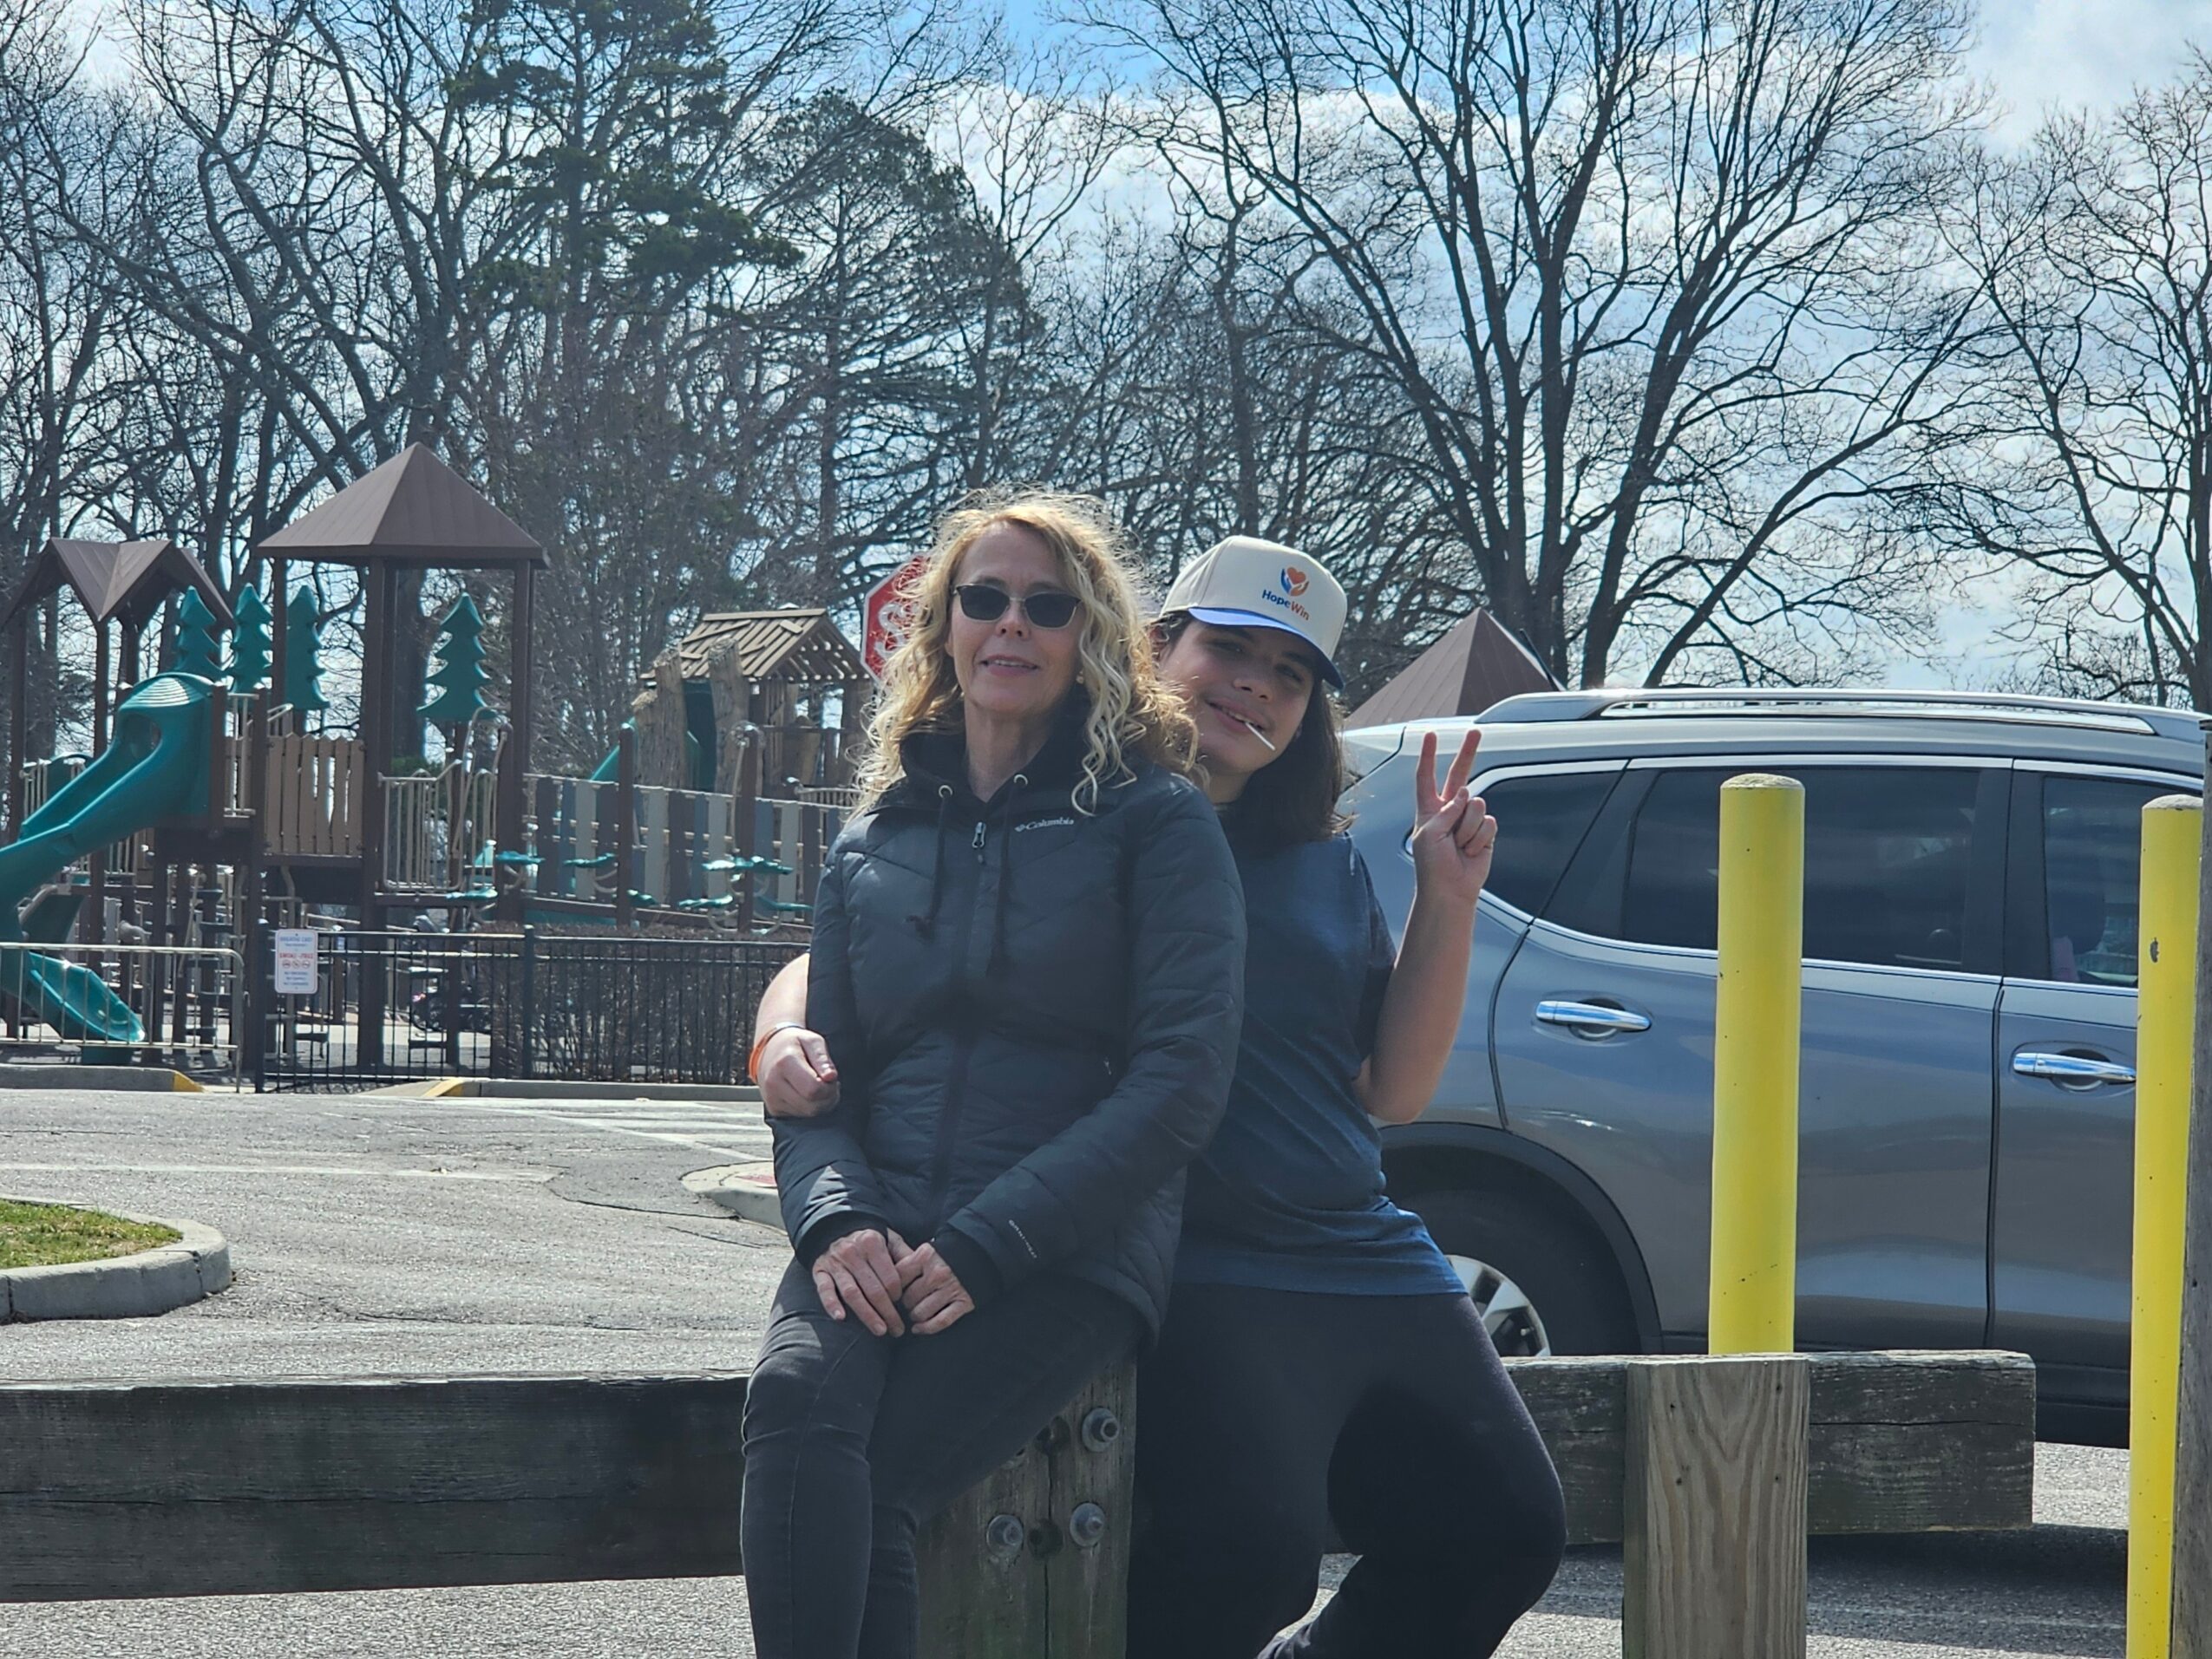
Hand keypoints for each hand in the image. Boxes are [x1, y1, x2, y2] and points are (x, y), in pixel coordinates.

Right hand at [759, 1025, 840, 1117]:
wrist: (770, 1050)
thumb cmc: (794, 1044)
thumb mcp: (812, 1041)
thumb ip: (823, 1058)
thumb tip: (830, 1077)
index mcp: (785, 1062)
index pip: (814, 1089)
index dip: (829, 1087)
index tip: (830, 1077)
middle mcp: (774, 1083)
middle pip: (812, 1106)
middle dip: (828, 1097)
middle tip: (828, 1084)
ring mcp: (772, 1098)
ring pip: (808, 1113)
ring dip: (820, 1104)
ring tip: (818, 1087)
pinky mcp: (773, 1109)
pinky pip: (800, 1116)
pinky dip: (809, 1107)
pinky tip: (807, 1094)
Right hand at [812, 1227, 918, 1336]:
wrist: (834, 1229)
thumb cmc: (867, 1240)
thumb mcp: (888, 1239)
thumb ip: (904, 1253)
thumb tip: (925, 1267)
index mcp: (872, 1243)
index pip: (890, 1276)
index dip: (898, 1294)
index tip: (903, 1305)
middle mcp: (852, 1252)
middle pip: (873, 1289)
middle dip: (888, 1312)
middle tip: (897, 1329)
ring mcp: (835, 1263)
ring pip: (852, 1293)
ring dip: (867, 1315)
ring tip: (880, 1330)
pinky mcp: (819, 1271)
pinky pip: (824, 1289)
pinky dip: (831, 1304)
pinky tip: (840, 1318)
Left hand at [898, 1242, 976, 1335]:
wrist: (977, 1257)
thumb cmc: (942, 1258)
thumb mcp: (923, 1252)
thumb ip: (903, 1258)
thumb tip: (880, 1269)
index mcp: (925, 1257)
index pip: (897, 1278)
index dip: (892, 1289)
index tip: (892, 1293)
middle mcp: (937, 1273)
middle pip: (908, 1299)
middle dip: (905, 1304)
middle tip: (908, 1303)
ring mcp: (951, 1289)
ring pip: (921, 1313)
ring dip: (915, 1316)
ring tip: (915, 1312)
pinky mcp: (963, 1303)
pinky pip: (940, 1322)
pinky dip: (927, 1328)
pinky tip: (919, 1328)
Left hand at [1407, 729, 1495, 906]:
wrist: (1449, 889)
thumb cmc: (1432, 865)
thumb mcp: (1429, 833)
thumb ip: (1447, 810)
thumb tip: (1468, 794)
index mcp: (1429, 808)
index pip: (1427, 776)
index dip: (1429, 756)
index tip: (1431, 735)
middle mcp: (1450, 810)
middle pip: (1460, 774)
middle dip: (1468, 752)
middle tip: (1476, 732)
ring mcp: (1469, 820)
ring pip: (1477, 805)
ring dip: (1468, 828)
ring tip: (1458, 846)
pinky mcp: (1485, 832)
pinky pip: (1488, 823)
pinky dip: (1479, 838)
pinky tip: (1471, 851)